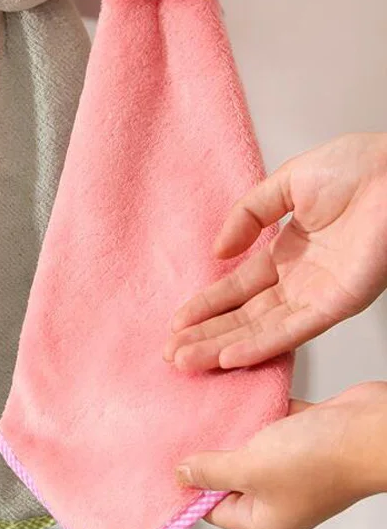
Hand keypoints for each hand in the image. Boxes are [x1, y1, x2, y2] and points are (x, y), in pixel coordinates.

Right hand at [165, 133, 386, 370]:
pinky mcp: (339, 303)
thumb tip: (217, 253)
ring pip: (262, 330)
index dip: (206, 306)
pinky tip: (229, 357)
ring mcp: (319, 295)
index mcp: (288, 253)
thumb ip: (248, 215)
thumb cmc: (358, 167)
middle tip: (171, 353)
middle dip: (206, 335)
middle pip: (244, 317)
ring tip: (185, 360)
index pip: (238, 289)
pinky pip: (294, 329)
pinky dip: (261, 345)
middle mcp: (300, 281)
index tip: (176, 322)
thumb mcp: (286, 182)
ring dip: (222, 347)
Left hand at [177, 382, 386, 528]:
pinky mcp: (301, 433)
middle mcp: (278, 494)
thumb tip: (182, 475)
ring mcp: (291, 463)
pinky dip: (251, 408)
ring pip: (246, 444)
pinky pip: (266, 420)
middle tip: (175, 428)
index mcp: (265, 517)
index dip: (189, 487)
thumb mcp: (251, 467)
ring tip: (196, 406)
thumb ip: (213, 470)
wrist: (371, 427)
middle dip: (205, 450)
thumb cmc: (320, 458)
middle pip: (228, 474)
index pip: (214, 509)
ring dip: (227, 425)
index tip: (163, 461)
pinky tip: (229, 391)